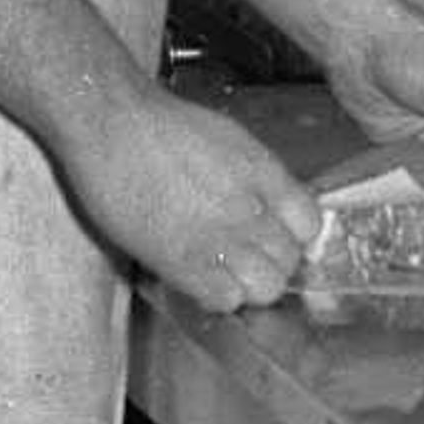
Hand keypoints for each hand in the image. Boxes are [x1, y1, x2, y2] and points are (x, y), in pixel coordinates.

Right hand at [58, 88, 322, 312]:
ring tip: (223, 270)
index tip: (274, 236)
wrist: (112, 124)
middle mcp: (250, 208)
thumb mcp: (228, 140)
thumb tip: (266, 208)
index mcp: (264, 174)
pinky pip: (224, 300)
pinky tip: (199, 276)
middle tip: (243, 256)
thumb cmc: (160, 125)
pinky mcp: (184, 261)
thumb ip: (255, 178)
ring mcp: (220, 238)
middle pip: (289, 260)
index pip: (310, 225)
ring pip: (265, 288)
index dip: (293, 236)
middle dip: (270, 262)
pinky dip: (217, 295)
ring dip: (248, 283)